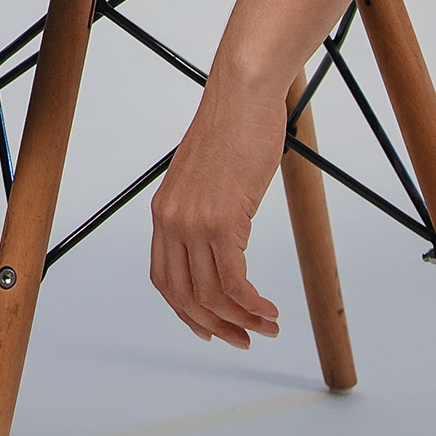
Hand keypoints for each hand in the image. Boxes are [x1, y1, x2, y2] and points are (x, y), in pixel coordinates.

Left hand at [146, 77, 286, 346]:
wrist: (241, 96)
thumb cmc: (232, 129)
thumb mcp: (205, 178)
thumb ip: (204, 210)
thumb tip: (222, 239)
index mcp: (163, 212)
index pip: (164, 280)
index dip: (185, 313)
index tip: (210, 329)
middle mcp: (171, 221)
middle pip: (184, 297)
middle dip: (215, 327)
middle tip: (244, 340)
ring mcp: (194, 223)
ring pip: (212, 295)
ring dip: (243, 320)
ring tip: (269, 327)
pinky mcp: (223, 221)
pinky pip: (234, 282)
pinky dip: (253, 304)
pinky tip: (271, 310)